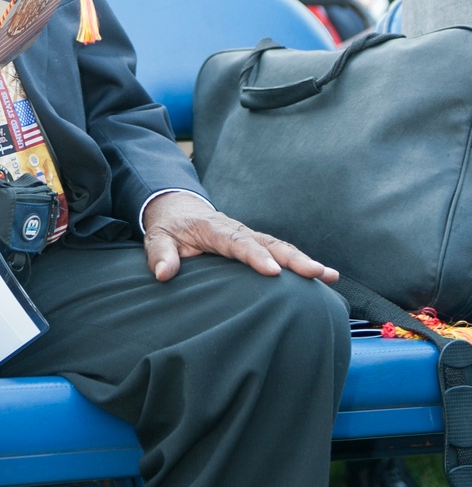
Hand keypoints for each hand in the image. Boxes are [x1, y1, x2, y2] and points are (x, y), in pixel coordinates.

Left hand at [142, 192, 338, 285]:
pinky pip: (280, 251)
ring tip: (330, 276)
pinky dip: (301, 263)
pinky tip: (324, 277)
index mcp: (214, 228)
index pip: (237, 242)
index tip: (273, 271)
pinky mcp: (257, 243)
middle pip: (269, 243)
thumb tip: (164, 274)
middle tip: (316, 273)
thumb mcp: (157, 238)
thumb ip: (160, 255)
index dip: (256, 256)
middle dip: (293, 258)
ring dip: (305, 261)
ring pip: (281, 246)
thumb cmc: (169, 228)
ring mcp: (250, 236)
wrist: (178, 209)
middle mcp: (237, 230)